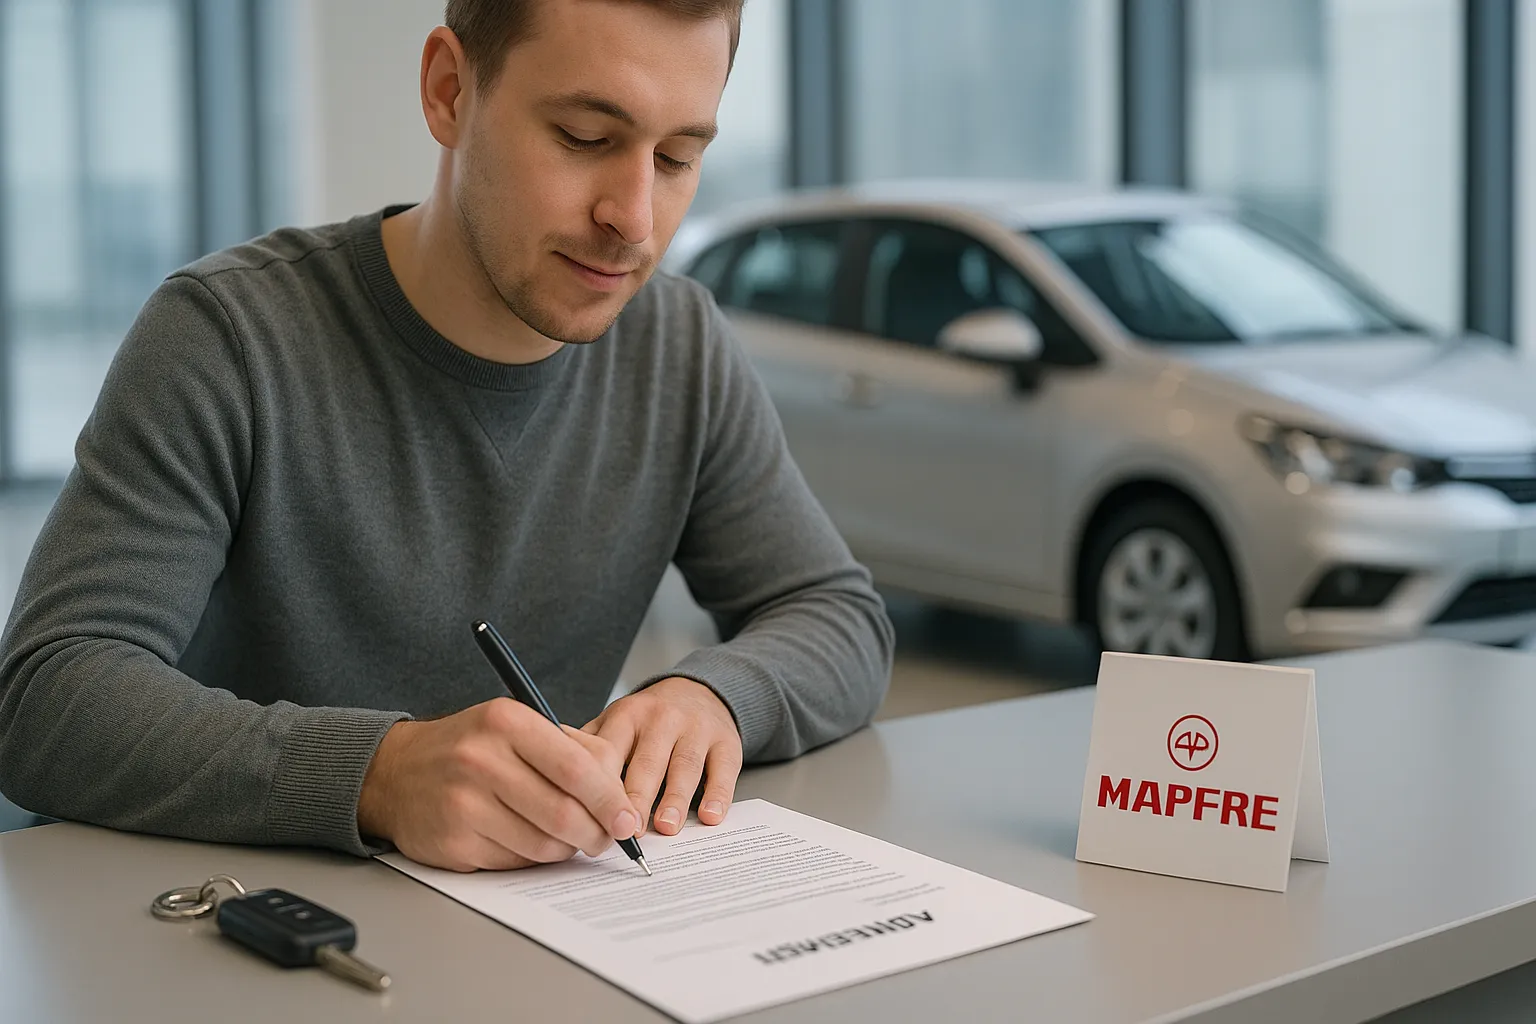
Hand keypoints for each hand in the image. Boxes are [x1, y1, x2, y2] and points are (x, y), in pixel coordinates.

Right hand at [357, 698, 638, 871]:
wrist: (396, 773)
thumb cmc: (471, 748)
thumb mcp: (519, 726)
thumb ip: (574, 750)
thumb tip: (620, 793)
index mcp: (507, 722)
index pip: (576, 769)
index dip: (610, 800)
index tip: (628, 819)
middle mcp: (482, 761)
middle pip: (563, 814)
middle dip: (596, 834)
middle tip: (606, 839)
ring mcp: (464, 805)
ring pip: (542, 845)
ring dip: (566, 850)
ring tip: (568, 838)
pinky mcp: (453, 843)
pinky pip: (514, 863)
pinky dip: (532, 859)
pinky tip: (527, 841)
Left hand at [584, 677, 742, 836]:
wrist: (700, 692)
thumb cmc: (649, 720)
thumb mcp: (614, 723)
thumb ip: (588, 748)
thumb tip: (552, 780)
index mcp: (626, 716)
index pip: (610, 753)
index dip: (601, 787)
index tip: (593, 818)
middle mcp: (661, 719)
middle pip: (647, 762)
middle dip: (637, 798)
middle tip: (628, 831)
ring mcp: (696, 729)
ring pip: (685, 765)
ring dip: (674, 798)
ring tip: (666, 827)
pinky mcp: (726, 742)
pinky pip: (723, 769)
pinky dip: (718, 794)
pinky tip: (710, 815)